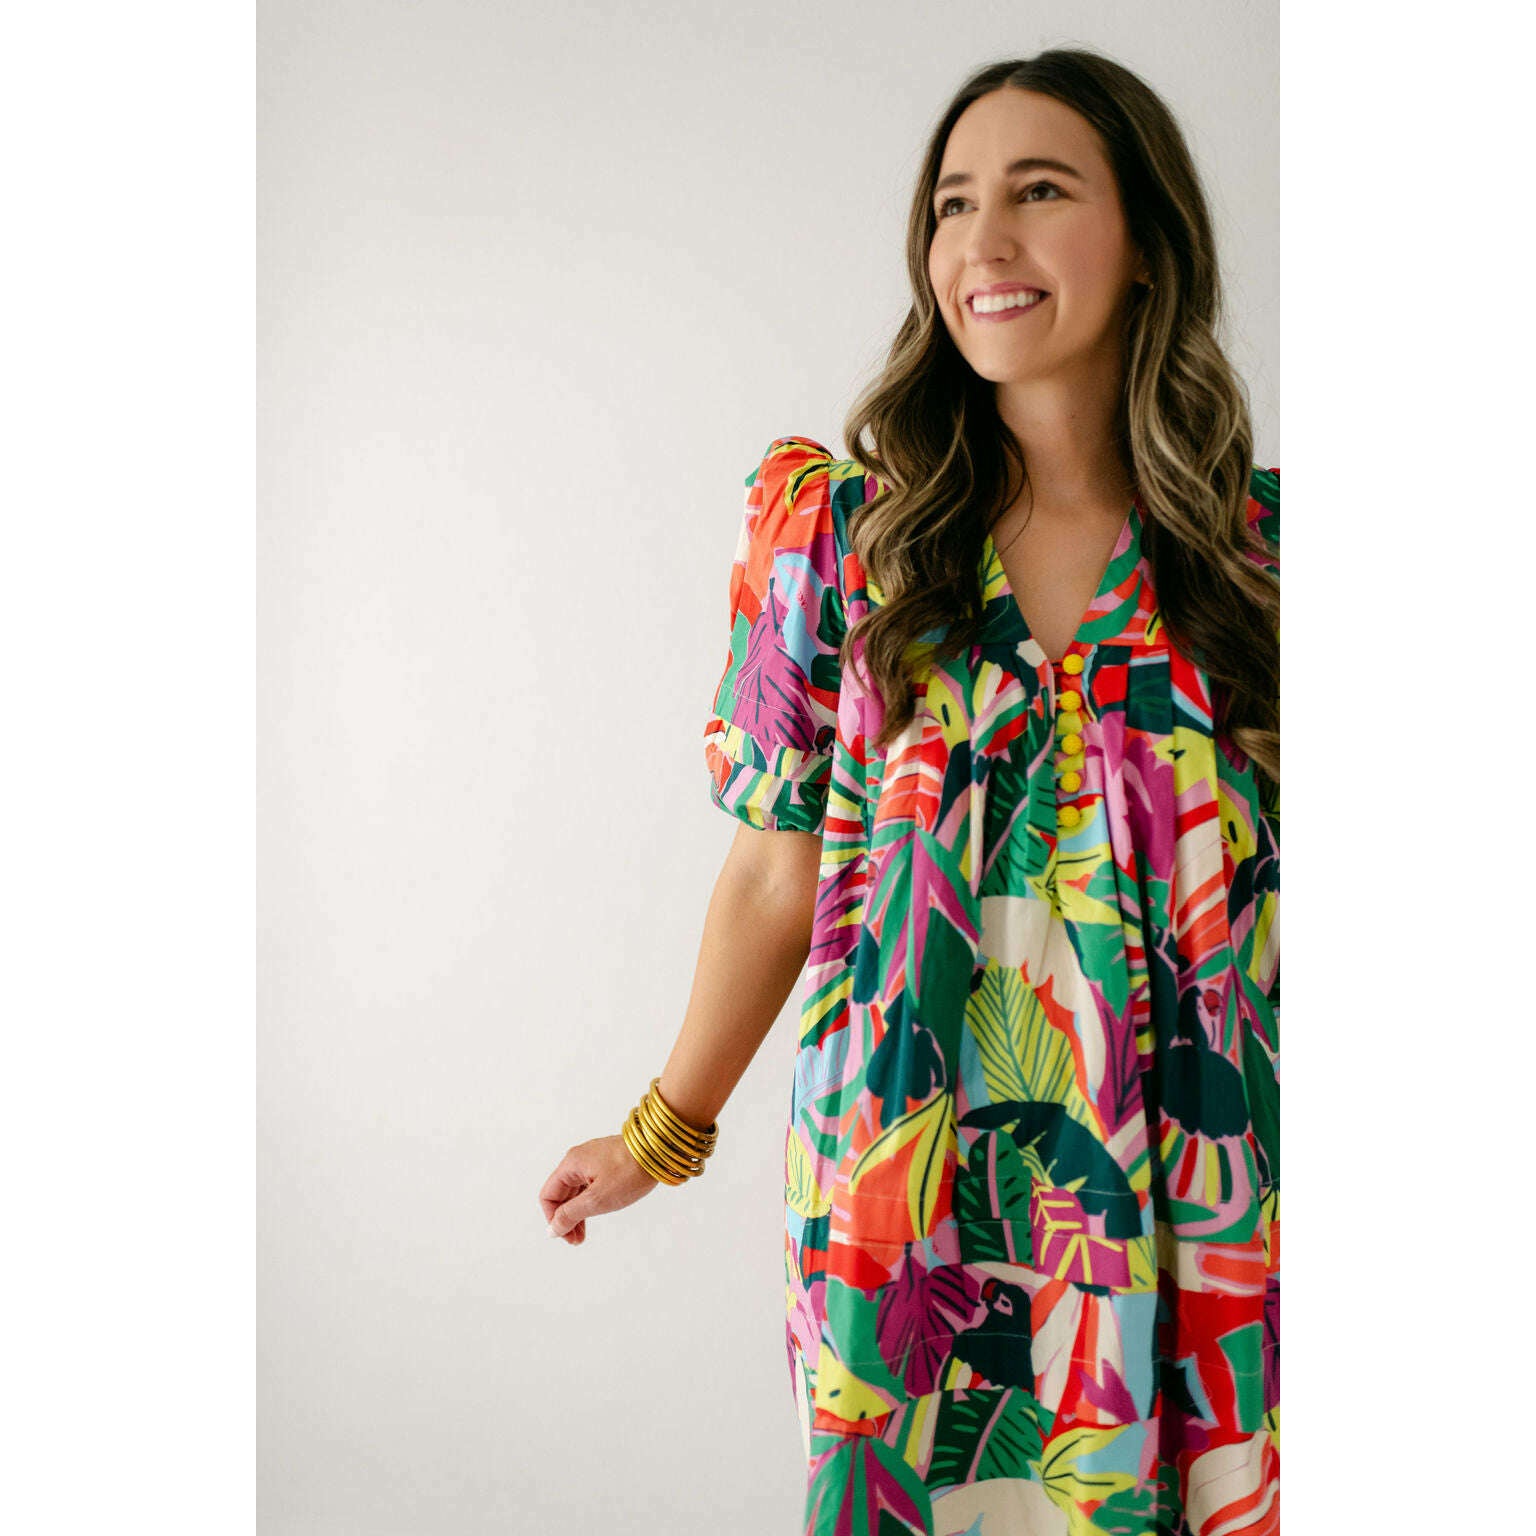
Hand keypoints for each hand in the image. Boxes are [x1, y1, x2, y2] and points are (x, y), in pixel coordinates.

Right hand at [539, 1133, 661, 1244]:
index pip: (548, 1195)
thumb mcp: (597, 1199)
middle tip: (576, 1240)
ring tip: (584, 1234)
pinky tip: (597, 1213)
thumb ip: (571, 1215)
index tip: (565, 1235)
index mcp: (572, 1164)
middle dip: (566, 1219)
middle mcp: (579, 1159)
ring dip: (578, 1213)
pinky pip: (590, 1185)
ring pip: (577, 1190)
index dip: (552, 1218)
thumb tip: (552, 1229)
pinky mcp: (608, 1162)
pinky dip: (590, 1202)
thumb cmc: (629, 1172)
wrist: (659, 1150)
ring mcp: (594, 1159)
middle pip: (562, 1193)